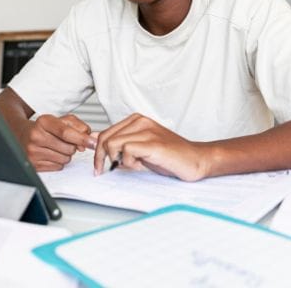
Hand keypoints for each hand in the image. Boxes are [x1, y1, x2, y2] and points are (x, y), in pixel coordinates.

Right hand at [21, 114, 94, 171]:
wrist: (22, 135)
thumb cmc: (44, 128)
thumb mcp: (60, 120)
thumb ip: (78, 126)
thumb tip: (88, 140)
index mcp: (43, 122)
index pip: (66, 132)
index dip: (82, 138)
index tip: (93, 143)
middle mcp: (36, 136)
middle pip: (69, 148)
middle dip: (72, 146)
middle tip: (64, 141)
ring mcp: (33, 152)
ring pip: (65, 159)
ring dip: (66, 154)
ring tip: (56, 147)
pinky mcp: (34, 164)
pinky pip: (58, 167)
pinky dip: (58, 162)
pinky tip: (51, 154)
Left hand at [93, 113, 209, 180]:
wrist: (195, 159)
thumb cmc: (169, 156)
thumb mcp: (138, 148)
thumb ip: (119, 143)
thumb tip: (95, 141)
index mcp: (136, 120)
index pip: (105, 133)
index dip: (98, 151)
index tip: (99, 166)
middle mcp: (140, 121)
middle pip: (106, 138)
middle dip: (101, 158)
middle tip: (106, 170)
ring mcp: (147, 131)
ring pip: (113, 144)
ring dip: (118, 160)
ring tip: (133, 165)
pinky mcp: (153, 143)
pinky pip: (127, 151)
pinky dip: (129, 163)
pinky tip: (141, 165)